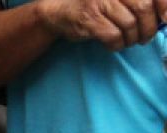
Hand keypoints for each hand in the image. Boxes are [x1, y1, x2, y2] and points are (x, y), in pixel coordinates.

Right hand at [36, 0, 166, 49]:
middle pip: (143, 8)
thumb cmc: (95, 6)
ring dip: (132, 38)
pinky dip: (117, 44)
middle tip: (145, 38)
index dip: (164, 6)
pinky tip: (114, 45)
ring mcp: (100, 1)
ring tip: (128, 42)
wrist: (59, 12)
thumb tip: (164, 16)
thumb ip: (139, 3)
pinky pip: (113, 35)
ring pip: (129, 24)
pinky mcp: (89, 18)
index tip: (166, 20)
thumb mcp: (119, 0)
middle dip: (148, 27)